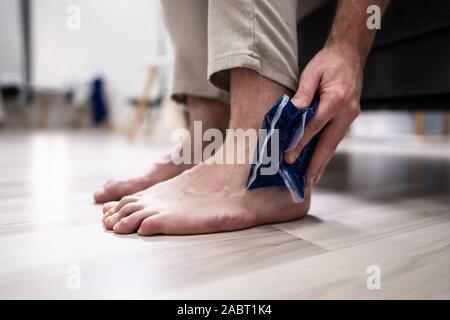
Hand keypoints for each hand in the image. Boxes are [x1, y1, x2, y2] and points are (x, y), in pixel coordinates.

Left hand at [284, 43, 363, 186]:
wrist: (350, 54)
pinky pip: (336, 138)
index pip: (315, 127)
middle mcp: (347, 112)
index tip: (289, 157)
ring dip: (322, 162)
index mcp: (336, 99)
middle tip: (306, 183)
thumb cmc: (329, 62)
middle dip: (316, 165)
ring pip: (334, 144)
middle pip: (329, 144)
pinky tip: (319, 162)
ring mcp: (350, 116)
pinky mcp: (349, 117)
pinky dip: (327, 152)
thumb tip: (293, 112)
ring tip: (312, 179)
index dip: (301, 143)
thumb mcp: (312, 72)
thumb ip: (302, 93)